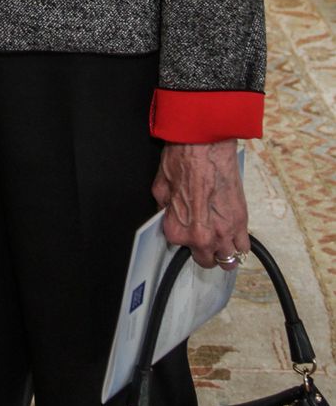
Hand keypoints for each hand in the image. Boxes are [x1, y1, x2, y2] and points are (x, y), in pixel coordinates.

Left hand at [152, 140, 248, 270]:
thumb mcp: (160, 185)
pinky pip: (244, 247)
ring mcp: (224, 233)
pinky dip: (239, 243)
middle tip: (202, 233)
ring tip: (219, 236)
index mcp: (177, 230)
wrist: (205, 145)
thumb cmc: (182, 160)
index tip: (185, 225)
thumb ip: (163, 207)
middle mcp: (201, 238)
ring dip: (223, 250)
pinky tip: (233, 233)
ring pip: (227, 259)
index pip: (178, 246)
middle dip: (203, 250)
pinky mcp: (241, 222)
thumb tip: (166, 212)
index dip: (182, 234)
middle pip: (206, 260)